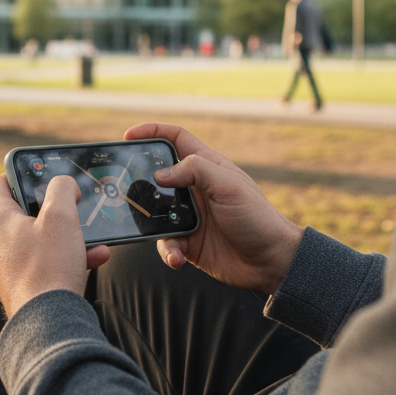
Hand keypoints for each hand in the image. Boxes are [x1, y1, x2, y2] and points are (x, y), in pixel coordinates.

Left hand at [0, 175, 110, 317]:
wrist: (48, 324)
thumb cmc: (50, 269)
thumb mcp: (61, 217)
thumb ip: (62, 189)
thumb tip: (63, 183)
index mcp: (0, 221)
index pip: (0, 183)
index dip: (20, 172)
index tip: (40, 172)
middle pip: (25, 213)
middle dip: (55, 210)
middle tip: (73, 208)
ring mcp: (9, 266)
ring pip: (40, 240)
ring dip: (68, 236)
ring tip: (92, 240)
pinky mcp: (24, 286)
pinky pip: (46, 263)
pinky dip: (67, 258)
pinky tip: (93, 260)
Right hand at [124, 123, 302, 294]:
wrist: (271, 262)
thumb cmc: (257, 217)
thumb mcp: (229, 185)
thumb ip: (195, 170)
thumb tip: (159, 174)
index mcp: (207, 167)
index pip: (176, 139)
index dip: (153, 132)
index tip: (129, 136)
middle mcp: (195, 189)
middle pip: (157, 175)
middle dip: (139, 181)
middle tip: (124, 186)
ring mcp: (189, 215)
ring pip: (155, 212)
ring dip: (152, 224)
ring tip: (163, 234)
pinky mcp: (188, 241)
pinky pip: (165, 243)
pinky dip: (169, 251)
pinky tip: (178, 257)